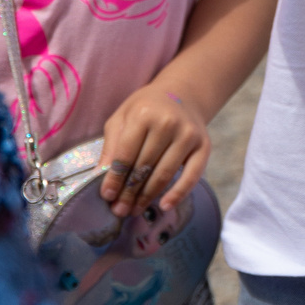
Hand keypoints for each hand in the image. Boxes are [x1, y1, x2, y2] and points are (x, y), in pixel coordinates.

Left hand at [97, 84, 212, 216]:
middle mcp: (168, 123)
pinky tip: (164, 206)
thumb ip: (112, 145)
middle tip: (119, 210)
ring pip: (164, 174)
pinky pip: (192, 176)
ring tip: (134, 209)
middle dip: (129, 192)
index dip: (115, 178)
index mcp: (143, 114)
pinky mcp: (204, 146)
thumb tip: (100, 176)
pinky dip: (178, 194)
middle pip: (144, 167)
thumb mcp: (123, 117)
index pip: (125, 154)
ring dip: (147, 196)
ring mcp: (188, 135)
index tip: (107, 196)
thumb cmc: (147, 108)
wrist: (183, 94)